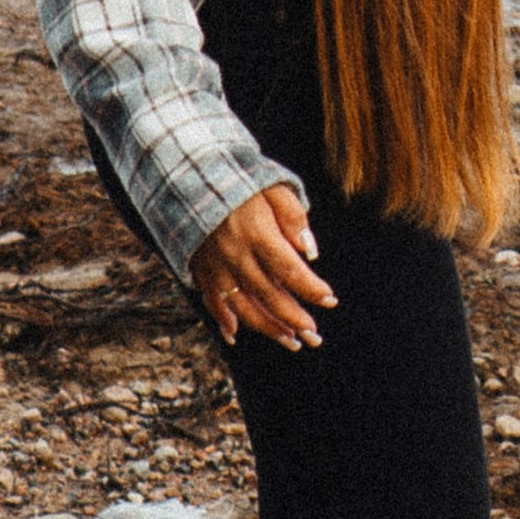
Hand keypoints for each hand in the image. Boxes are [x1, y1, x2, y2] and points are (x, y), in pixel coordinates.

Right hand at [193, 183, 335, 350]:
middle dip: (295, 319)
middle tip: (316, 336)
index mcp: (257, 233)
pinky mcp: (201, 269)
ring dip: (268, 329)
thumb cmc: (239, 179)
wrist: (189, 176)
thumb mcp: (272, 185)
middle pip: (269, 296)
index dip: (311, 288)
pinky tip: (235, 336)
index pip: (290, 270)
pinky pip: (212, 302)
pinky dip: (223, 321)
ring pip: (243, 308)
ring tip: (292, 342)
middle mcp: (236, 255)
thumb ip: (294, 217)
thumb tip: (311, 252)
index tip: (331, 300)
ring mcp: (216, 266)